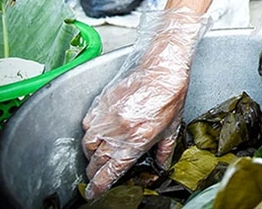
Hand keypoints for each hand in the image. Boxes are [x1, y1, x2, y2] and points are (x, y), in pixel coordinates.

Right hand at [81, 10, 208, 199]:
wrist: (163, 68)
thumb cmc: (171, 95)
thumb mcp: (173, 127)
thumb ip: (164, 150)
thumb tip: (161, 164)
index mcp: (136, 141)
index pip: (111, 171)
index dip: (99, 185)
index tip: (92, 192)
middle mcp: (118, 131)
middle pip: (96, 161)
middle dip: (93, 172)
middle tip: (95, 176)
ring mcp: (108, 116)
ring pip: (88, 143)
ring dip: (91, 153)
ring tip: (97, 155)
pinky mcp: (102, 102)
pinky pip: (88, 123)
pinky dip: (90, 131)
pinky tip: (98, 131)